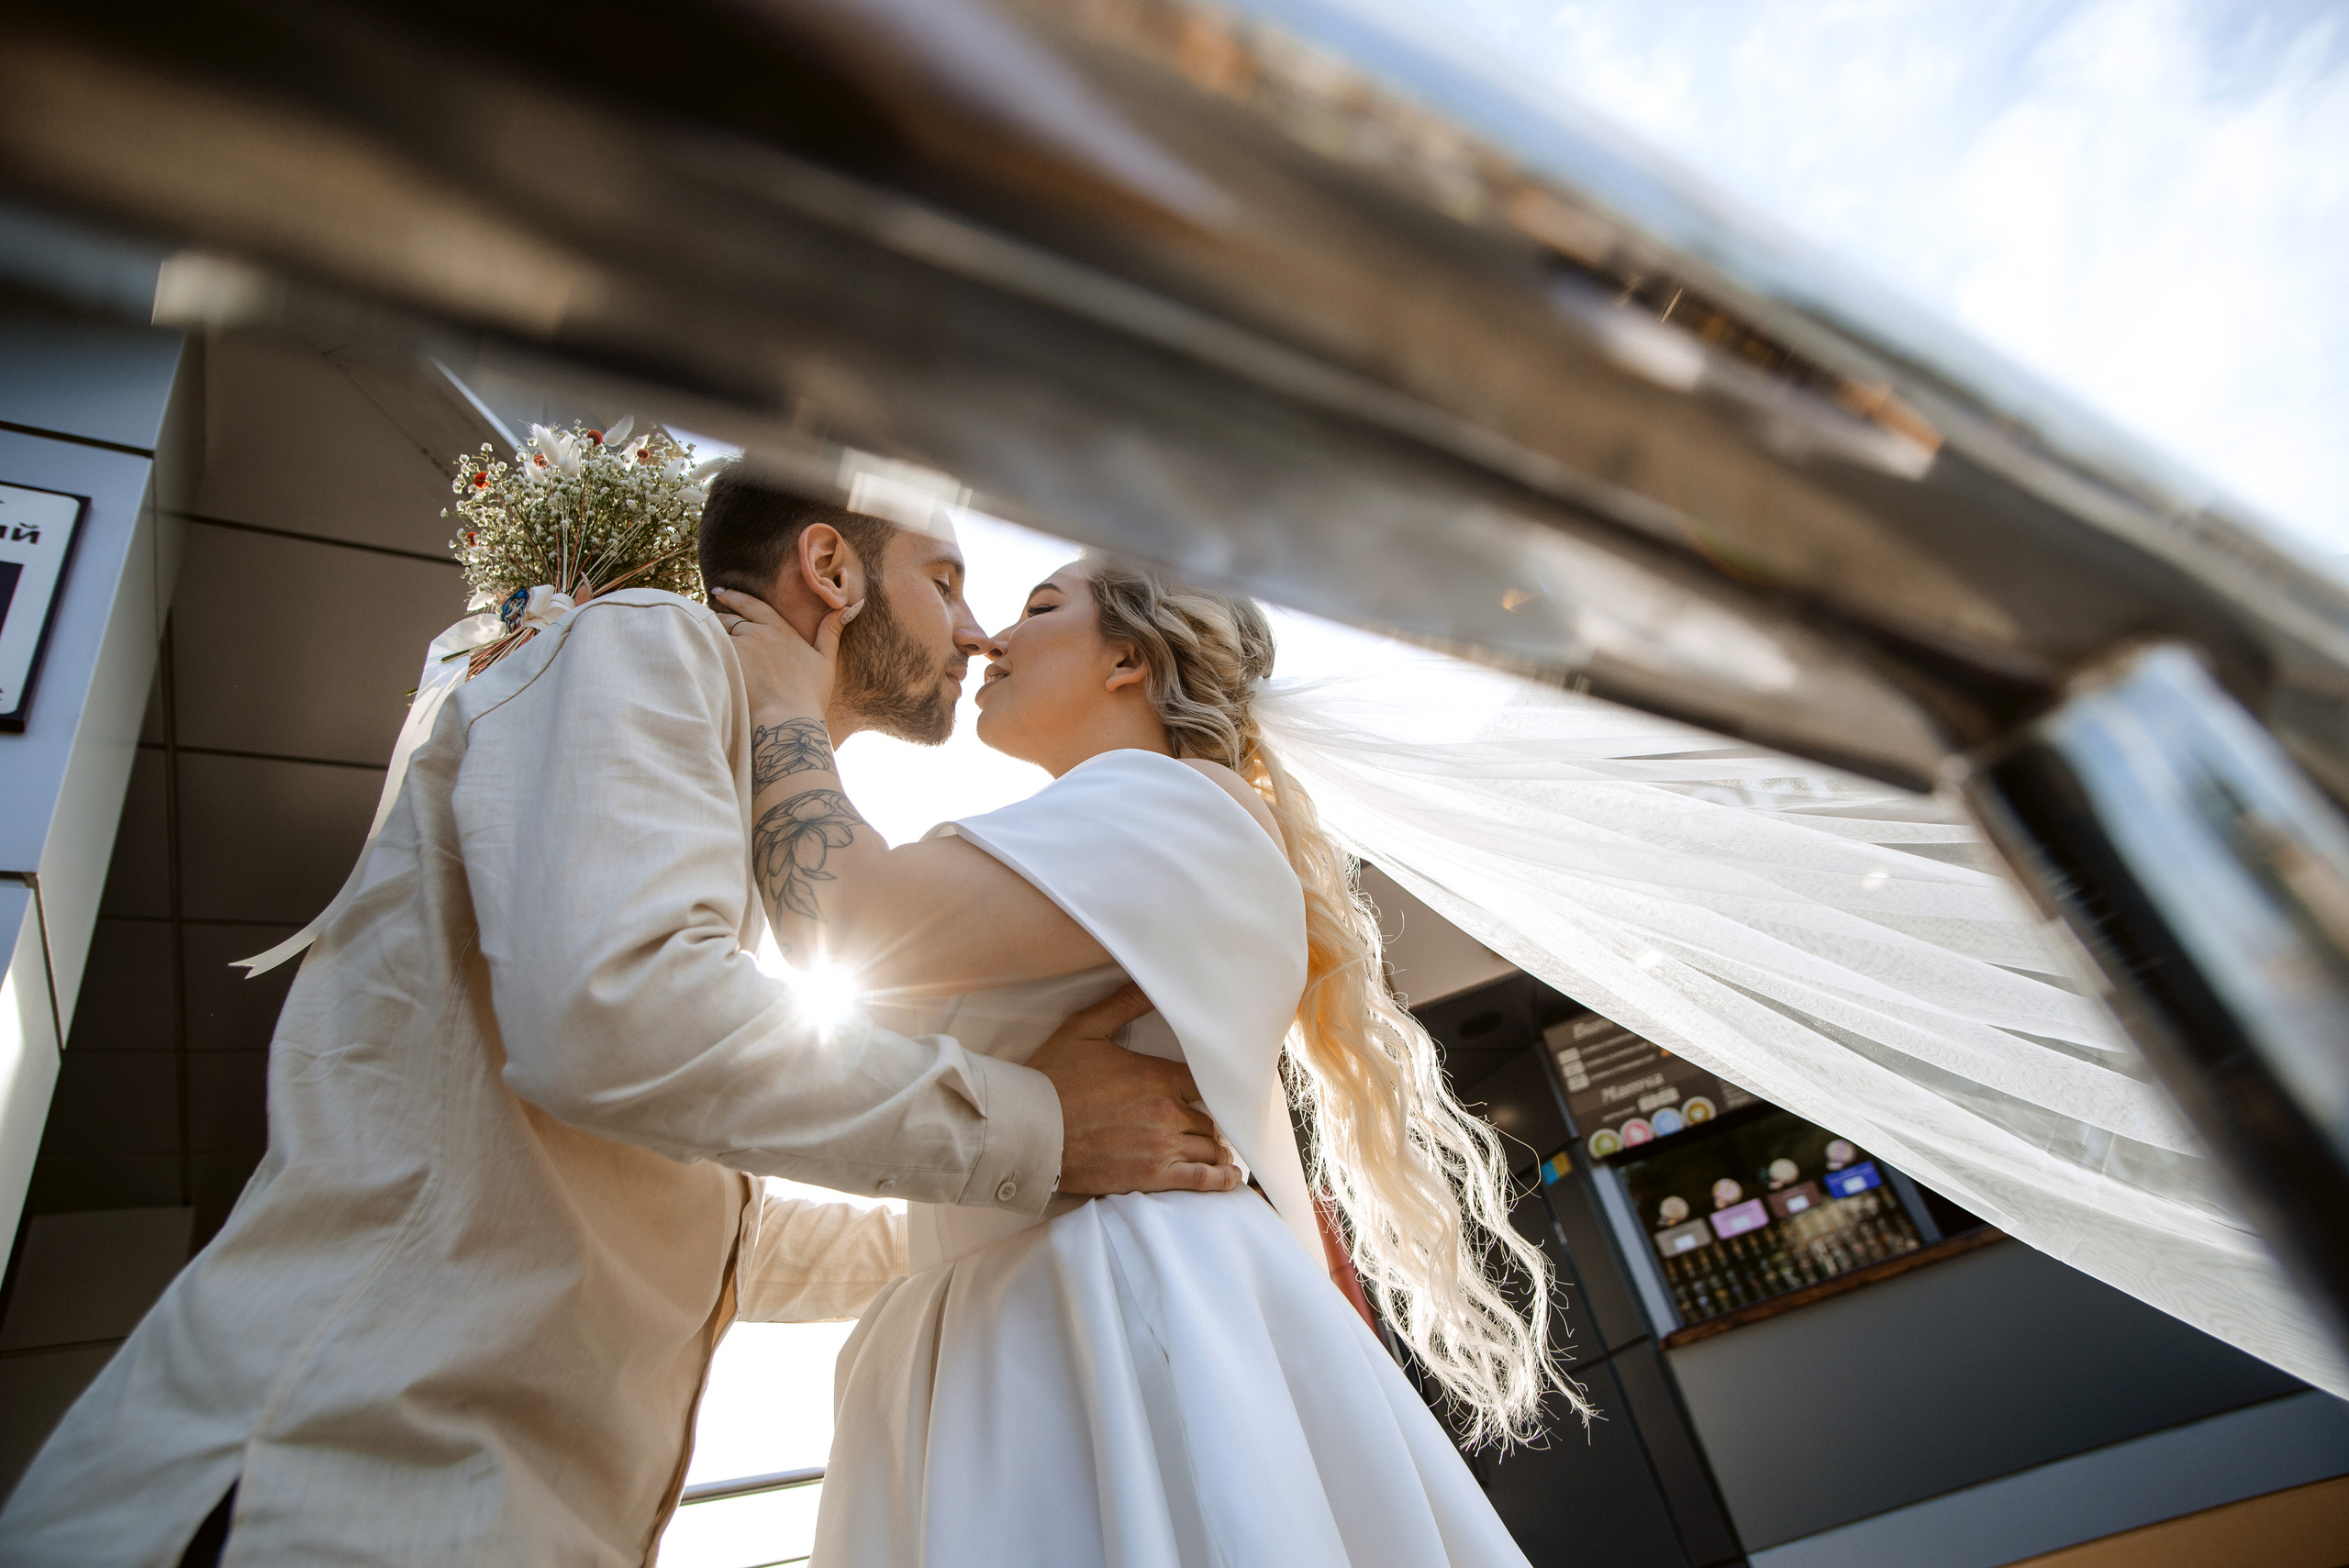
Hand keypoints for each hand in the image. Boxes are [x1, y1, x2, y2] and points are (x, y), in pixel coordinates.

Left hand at [712, 587, 859, 721]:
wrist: (788, 718)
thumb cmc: (810, 694)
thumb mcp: (826, 660)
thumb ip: (831, 631)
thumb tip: (850, 606)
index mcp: (778, 628)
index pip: (749, 604)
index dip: (732, 596)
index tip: (719, 591)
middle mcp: (756, 632)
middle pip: (727, 617)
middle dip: (717, 615)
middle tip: (707, 614)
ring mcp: (739, 648)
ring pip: (715, 633)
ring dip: (708, 632)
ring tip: (701, 634)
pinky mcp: (726, 664)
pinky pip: (708, 649)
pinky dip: (702, 648)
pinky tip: (697, 651)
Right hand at [1028, 983, 1240, 1196]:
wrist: (1029, 1129)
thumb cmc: (1053, 1076)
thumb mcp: (1086, 1027)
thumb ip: (1125, 1004)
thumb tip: (1153, 982)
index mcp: (1157, 1076)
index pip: (1205, 1081)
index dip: (1211, 1086)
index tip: (1215, 1090)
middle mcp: (1166, 1112)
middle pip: (1207, 1117)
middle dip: (1206, 1119)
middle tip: (1205, 1121)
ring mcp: (1160, 1147)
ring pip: (1207, 1147)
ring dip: (1213, 1146)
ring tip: (1217, 1148)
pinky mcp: (1150, 1177)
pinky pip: (1199, 1179)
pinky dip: (1219, 1178)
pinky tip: (1229, 1176)